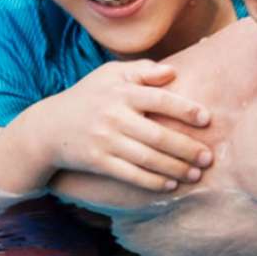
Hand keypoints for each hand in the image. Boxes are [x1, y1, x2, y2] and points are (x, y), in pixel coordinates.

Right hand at [23, 60, 213, 192]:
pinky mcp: (97, 161)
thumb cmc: (87, 97)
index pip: (159, 100)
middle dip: (186, 148)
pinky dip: (152, 181)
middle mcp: (113, 116)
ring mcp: (105, 140)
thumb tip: (172, 72)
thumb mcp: (109, 75)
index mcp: (120, 92)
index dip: (184, 109)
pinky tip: (171, 185)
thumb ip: (141, 70)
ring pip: (147, 158)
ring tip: (196, 174)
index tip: (206, 120)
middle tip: (208, 157)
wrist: (47, 128)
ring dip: (175, 168)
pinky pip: (130, 174)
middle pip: (157, 135)